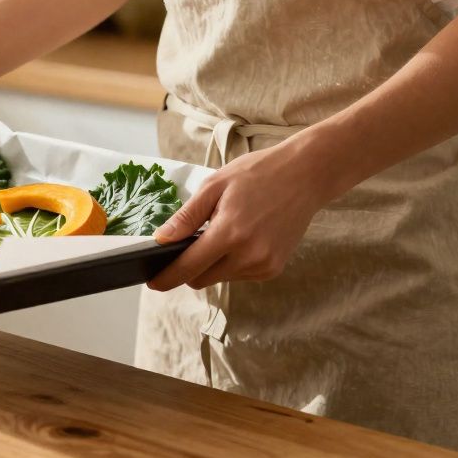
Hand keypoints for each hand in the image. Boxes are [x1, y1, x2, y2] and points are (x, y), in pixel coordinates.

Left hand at [146, 142, 333, 290]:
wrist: (305, 175)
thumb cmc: (256, 174)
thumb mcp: (214, 186)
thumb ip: (186, 217)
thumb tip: (160, 240)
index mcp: (229, 233)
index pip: (188, 268)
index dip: (166, 277)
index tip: (152, 282)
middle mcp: (248, 255)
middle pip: (201, 279)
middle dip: (188, 268)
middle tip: (187, 243)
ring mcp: (264, 265)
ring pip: (220, 277)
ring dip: (212, 264)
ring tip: (224, 231)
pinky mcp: (274, 269)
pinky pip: (239, 274)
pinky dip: (232, 263)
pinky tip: (241, 238)